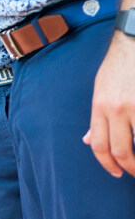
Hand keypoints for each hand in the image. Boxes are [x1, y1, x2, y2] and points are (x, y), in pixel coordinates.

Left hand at [84, 30, 134, 176]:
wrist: (133, 45)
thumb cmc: (118, 68)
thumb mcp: (100, 90)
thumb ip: (97, 117)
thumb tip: (87, 141)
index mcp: (100, 106)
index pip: (98, 144)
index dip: (107, 164)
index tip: (116, 173)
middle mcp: (117, 108)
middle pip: (121, 150)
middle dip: (130, 168)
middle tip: (134, 173)